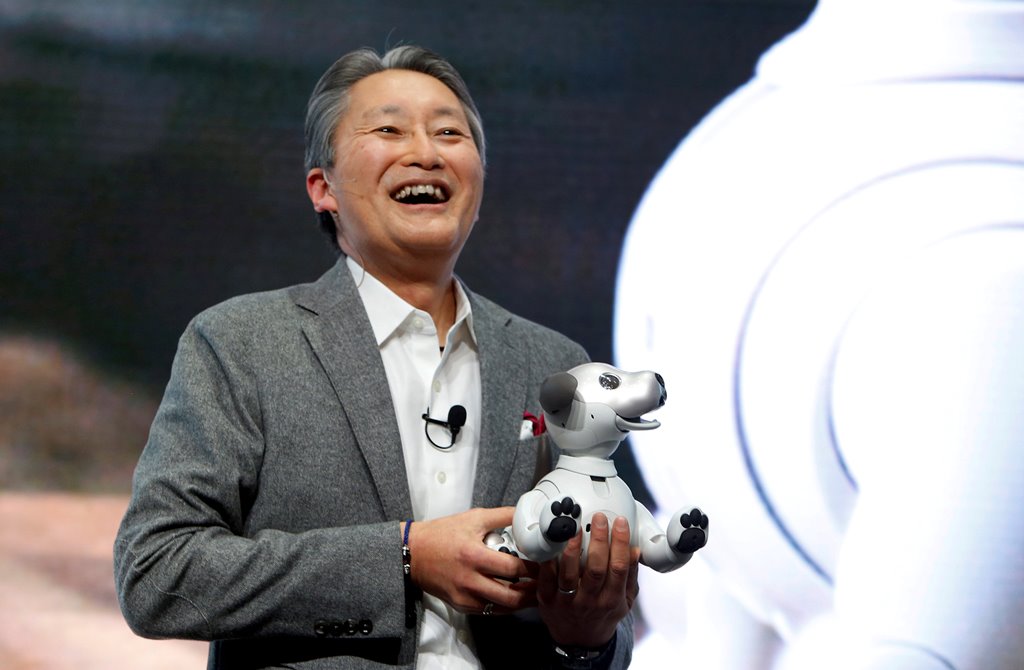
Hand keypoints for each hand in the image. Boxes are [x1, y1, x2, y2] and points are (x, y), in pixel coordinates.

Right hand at [406, 507, 538, 613]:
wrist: (412, 553)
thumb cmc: (442, 533)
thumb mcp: (473, 517)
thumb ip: (501, 515)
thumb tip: (525, 512)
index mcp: (474, 555)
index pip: (513, 568)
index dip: (533, 569)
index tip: (546, 565)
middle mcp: (469, 580)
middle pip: (511, 595)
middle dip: (533, 592)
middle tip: (547, 585)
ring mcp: (464, 596)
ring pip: (502, 607)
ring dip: (522, 602)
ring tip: (536, 594)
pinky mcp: (460, 605)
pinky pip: (489, 611)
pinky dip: (505, 606)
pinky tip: (515, 598)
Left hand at [536, 513, 639, 647]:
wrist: (580, 640)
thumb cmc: (604, 613)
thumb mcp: (625, 600)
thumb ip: (630, 575)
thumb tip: (635, 549)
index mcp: (612, 600)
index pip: (619, 568)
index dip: (621, 543)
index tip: (620, 522)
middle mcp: (591, 602)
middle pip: (596, 569)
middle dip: (599, 541)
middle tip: (599, 518)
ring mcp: (567, 602)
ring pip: (569, 573)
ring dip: (572, 549)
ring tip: (574, 527)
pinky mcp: (547, 601)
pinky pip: (546, 578)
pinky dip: (548, 561)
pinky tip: (552, 544)